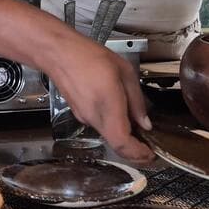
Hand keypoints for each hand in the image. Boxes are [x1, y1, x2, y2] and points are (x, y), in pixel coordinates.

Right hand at [41, 39, 153, 163]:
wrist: (58, 54)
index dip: (138, 153)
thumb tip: (145, 123)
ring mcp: (85, 118)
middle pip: (116, 144)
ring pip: (108, 136)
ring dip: (124, 137)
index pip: (122, 142)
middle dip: (134, 150)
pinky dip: (112, 127)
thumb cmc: (90, 56)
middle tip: (148, 147)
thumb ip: (136, 100)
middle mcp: (94, 117)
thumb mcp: (124, 71)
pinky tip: (118, 115)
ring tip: (136, 127)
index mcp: (108, 106)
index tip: (150, 154)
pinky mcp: (80, 115)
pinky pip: (100, 126)